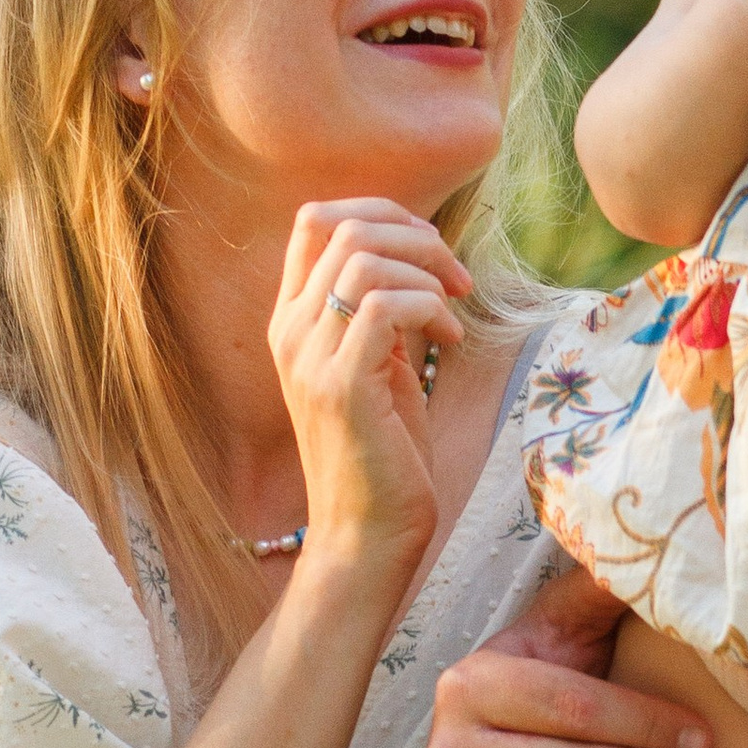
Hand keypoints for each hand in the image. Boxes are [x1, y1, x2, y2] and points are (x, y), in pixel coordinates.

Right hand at [269, 199, 472, 599]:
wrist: (367, 535)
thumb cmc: (383, 452)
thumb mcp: (378, 365)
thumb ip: (379, 313)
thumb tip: (414, 258)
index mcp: (293, 320)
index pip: (313, 220)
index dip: (380, 213)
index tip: (429, 251)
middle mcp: (289, 331)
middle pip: (343, 226)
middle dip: (417, 237)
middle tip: (458, 279)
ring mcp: (309, 358)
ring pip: (364, 258)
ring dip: (428, 272)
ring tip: (454, 312)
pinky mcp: (341, 386)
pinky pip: (386, 306)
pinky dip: (431, 308)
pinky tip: (449, 342)